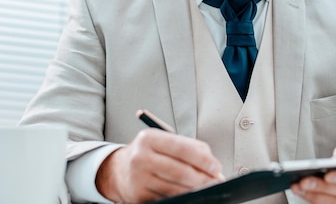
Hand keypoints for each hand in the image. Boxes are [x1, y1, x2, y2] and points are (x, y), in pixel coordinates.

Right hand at [96, 129, 223, 202]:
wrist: (119, 170)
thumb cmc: (149, 153)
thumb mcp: (163, 142)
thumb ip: (189, 148)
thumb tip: (212, 165)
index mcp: (148, 138)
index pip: (181, 148)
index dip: (202, 159)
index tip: (216, 167)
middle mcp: (141, 158)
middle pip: (180, 171)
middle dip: (203, 179)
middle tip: (216, 181)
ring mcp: (138, 179)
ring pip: (175, 189)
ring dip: (195, 190)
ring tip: (206, 188)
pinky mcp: (139, 196)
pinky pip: (167, 199)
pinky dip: (182, 197)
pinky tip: (190, 194)